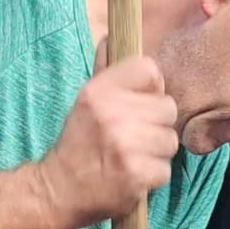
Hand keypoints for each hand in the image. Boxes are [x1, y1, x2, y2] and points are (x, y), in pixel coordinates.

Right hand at [39, 55, 177, 228]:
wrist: (59, 191)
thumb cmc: (77, 144)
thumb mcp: (85, 101)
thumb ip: (105, 72)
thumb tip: (111, 38)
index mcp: (101, 90)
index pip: (150, 70)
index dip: (151, 88)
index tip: (141, 103)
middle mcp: (113, 114)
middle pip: (168, 107)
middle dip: (156, 124)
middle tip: (135, 137)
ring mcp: (126, 145)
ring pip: (170, 140)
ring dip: (156, 152)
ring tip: (134, 157)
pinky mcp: (136, 174)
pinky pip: (164, 169)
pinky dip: (152, 177)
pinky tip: (133, 176)